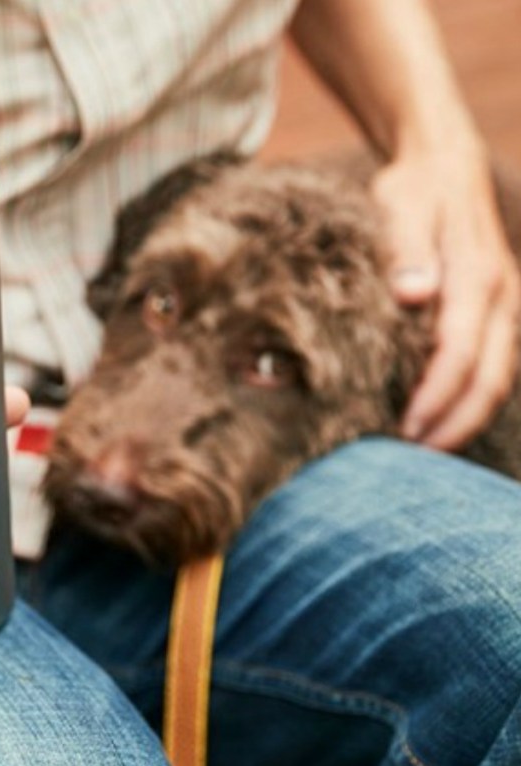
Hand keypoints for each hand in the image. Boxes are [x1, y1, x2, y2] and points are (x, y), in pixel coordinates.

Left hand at [371, 148, 520, 449]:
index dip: (436, 394)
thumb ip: (405, 251)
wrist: (444, 166)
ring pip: (499, 377)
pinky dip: (472, 397)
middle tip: (413, 457)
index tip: (406, 428)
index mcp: (477, 276)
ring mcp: (506, 305)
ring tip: (426, 449)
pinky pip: (495, 365)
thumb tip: (414, 294)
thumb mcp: (400, 208)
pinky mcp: (499, 312)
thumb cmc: (413, 191)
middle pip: (490, 377)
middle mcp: (501, 296)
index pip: (460, 352)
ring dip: (466, 417)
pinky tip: (441, 418)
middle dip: (455, 422)